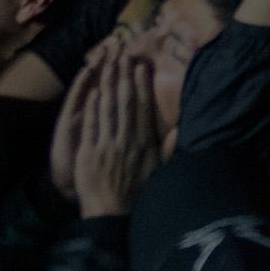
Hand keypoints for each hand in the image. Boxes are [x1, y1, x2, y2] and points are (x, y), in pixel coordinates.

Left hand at [68, 50, 165, 218]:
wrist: (112, 215)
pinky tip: (94, 91)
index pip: (143, 107)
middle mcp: (127, 140)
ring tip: (108, 65)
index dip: (142, 85)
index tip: (140, 66)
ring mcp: (107, 145)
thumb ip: (169, 147)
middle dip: (123, 77)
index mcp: (145, 142)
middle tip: (122, 55)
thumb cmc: (138, 193)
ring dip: (108, 85)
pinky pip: (92, 125)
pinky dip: (92, 108)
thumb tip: (180, 127)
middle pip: (126, 102)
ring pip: (108, 108)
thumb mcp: (159, 170)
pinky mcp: (89, 153)